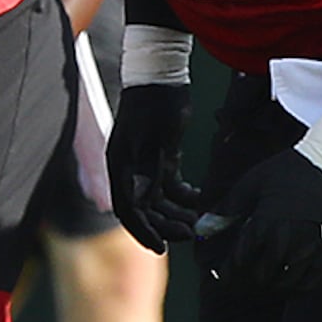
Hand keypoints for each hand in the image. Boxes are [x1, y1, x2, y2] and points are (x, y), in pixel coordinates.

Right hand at [108, 81, 199, 252]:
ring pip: (158, 199)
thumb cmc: (158, 103)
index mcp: (121, 165)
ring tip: (199, 221)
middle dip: (166, 224)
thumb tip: (148, 202)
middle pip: (145, 208)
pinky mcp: (161, 156)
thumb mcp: (158, 138)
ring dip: (177, 212)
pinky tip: (200, 199)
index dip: (144, 231)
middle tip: (191, 234)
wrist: (162, 73)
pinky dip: (183, 194)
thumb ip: (153, 170)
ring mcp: (144, 163)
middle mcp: (129, 168)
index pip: (128, 209)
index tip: (162, 247)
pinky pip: (169, 184)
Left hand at [192, 141, 321, 291]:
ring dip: (270, 288)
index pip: (238, 263)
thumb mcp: (252, 183)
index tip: (220, 275)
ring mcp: (312, 248)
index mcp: (264, 224)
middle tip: (239, 281)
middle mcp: (288, 241)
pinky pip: (312, 282)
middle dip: (245, 282)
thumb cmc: (289, 170)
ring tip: (262, 283)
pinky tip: (288, 283)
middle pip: (260, 278)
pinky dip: (297, 288)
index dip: (226, 274)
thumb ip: (225, 210)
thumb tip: (200, 230)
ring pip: (285, 284)